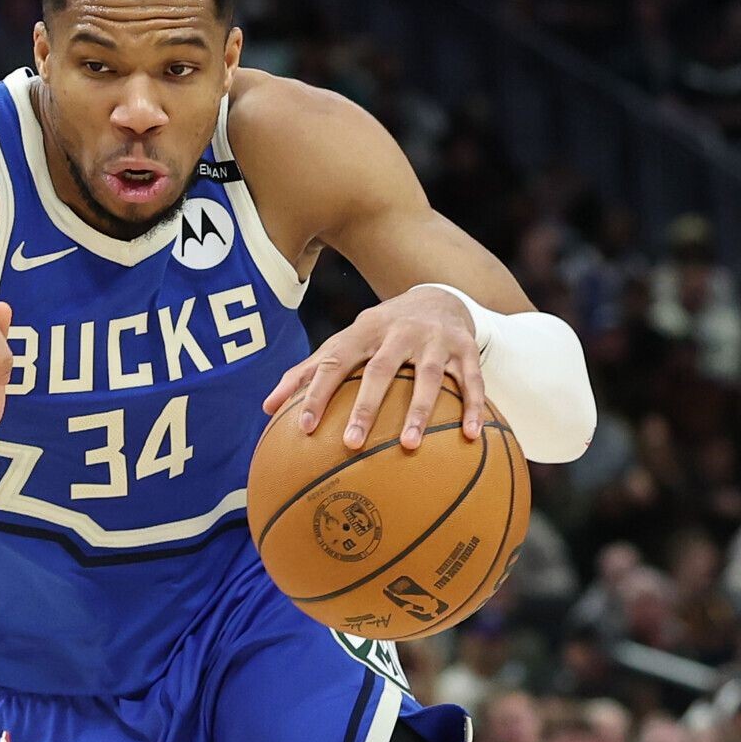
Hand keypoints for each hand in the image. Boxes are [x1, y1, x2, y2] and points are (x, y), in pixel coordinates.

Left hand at [262, 286, 483, 451]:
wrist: (438, 296)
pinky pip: (473, 380)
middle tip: (351, 444)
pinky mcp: (466, 348)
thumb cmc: (379, 332)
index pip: (332, 363)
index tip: (304, 429)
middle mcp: (397, 333)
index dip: (316, 394)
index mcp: (361, 332)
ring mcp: (434, 340)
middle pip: (378, 371)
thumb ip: (306, 373)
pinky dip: (474, 407)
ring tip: (408, 445)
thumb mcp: (344, 343)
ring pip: (428, 377)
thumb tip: (266, 408)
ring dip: (418, 411)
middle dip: (365, 408)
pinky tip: (473, 436)